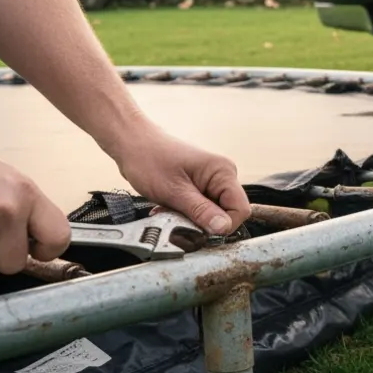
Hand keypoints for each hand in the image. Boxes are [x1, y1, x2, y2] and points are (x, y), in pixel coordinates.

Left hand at [106, 124, 250, 235]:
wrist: (132, 143)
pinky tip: (169, 208)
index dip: (222, 226)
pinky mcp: (201, 187)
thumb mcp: (174, 191)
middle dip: (202, 223)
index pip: (240, 210)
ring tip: (168, 210)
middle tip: (176, 218)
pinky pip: (201, 210)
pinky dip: (185, 214)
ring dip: (190, 220)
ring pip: (212, 215)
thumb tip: (223, 229)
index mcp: (223, 172)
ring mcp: (212, 181)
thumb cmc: (149, 159)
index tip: (197, 228)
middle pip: (227, 215)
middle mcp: (223, 176)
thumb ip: (201, 212)